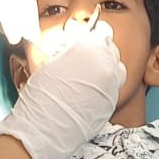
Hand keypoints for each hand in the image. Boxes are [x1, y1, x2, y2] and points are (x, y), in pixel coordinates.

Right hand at [0, 18, 124, 158]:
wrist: (45, 127)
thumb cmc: (42, 95)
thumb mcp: (50, 62)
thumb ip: (69, 50)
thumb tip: (72, 46)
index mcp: (91, 48)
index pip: (102, 32)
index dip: (94, 35)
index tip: (89, 38)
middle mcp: (107, 65)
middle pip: (111, 50)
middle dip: (100, 52)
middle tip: (85, 58)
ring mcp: (112, 85)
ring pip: (117, 70)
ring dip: (105, 70)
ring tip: (86, 77)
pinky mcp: (112, 103)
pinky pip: (112, 89)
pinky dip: (104, 88)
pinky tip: (87, 94)